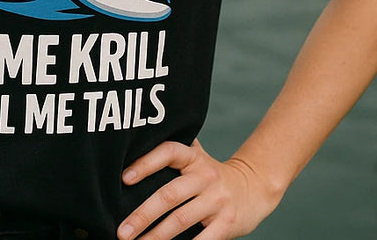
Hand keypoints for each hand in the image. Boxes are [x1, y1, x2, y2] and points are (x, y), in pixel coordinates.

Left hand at [118, 140, 276, 239]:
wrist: (253, 187)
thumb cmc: (212, 175)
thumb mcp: (196, 157)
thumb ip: (173, 152)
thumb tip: (135, 147)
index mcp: (194, 158)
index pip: (168, 152)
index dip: (146, 163)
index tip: (124, 179)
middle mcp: (206, 176)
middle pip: (170, 194)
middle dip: (143, 215)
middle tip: (123, 232)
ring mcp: (218, 200)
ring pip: (181, 219)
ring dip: (156, 236)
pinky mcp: (227, 222)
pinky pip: (203, 239)